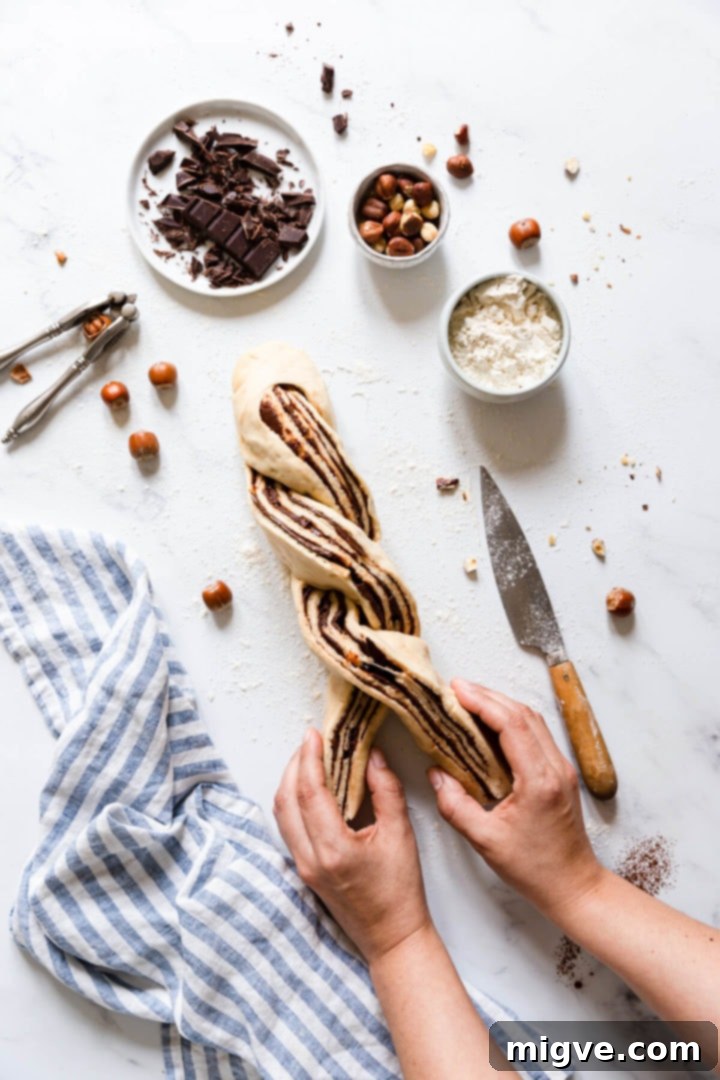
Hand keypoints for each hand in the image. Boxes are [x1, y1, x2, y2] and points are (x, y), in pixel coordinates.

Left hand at [274, 728, 431, 963]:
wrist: (392, 937)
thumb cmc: (400, 892)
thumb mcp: (401, 834)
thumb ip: (385, 790)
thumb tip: (373, 756)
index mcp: (333, 849)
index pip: (309, 792)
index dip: (309, 758)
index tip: (313, 734)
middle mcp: (310, 858)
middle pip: (286, 799)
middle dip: (296, 764)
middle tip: (311, 741)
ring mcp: (303, 866)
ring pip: (282, 813)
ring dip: (291, 781)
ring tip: (310, 759)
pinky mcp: (304, 870)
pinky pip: (289, 827)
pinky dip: (294, 801)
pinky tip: (311, 789)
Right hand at [428, 679, 603, 922]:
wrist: (574, 886)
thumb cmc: (535, 869)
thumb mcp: (485, 841)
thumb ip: (455, 806)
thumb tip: (436, 775)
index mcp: (539, 781)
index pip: (512, 724)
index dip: (483, 701)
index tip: (457, 689)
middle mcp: (556, 768)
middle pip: (524, 714)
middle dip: (489, 696)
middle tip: (457, 689)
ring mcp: (562, 769)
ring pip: (533, 720)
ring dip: (502, 705)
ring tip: (470, 700)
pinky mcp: (560, 774)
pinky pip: (537, 735)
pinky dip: (512, 721)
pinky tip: (492, 725)